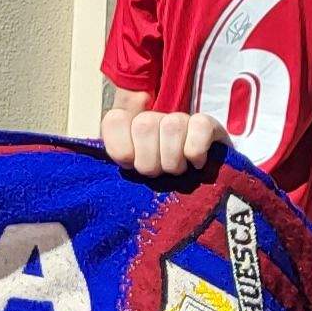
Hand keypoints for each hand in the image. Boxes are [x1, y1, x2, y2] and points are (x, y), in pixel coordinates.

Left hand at [100, 106, 226, 180]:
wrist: (202, 192)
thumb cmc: (161, 187)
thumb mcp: (132, 182)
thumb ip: (116, 166)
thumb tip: (103, 165)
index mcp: (129, 129)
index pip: (114, 120)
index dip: (122, 149)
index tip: (131, 166)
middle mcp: (153, 118)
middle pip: (143, 126)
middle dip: (151, 162)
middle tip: (160, 174)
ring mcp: (181, 119)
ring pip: (172, 126)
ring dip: (174, 161)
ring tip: (179, 171)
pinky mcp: (208, 125)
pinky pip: (200, 126)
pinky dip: (196, 151)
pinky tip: (197, 164)